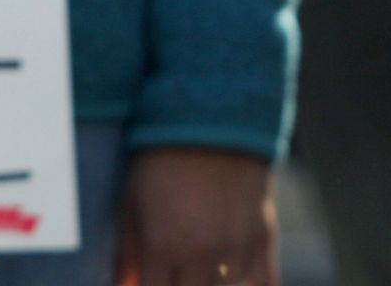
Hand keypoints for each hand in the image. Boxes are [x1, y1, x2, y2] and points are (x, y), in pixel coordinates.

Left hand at [116, 146, 275, 285]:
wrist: (212, 120)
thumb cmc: (160, 160)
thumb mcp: (132, 201)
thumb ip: (126, 254)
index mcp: (163, 245)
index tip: (150, 282)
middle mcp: (202, 254)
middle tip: (173, 273)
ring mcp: (237, 250)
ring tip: (197, 269)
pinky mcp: (265, 240)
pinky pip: (264, 285)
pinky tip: (232, 280)